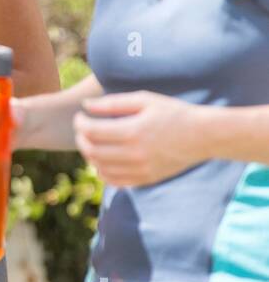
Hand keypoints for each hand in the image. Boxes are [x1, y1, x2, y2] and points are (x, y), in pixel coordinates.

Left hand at [73, 90, 203, 186]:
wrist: (202, 135)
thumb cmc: (173, 112)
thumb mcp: (145, 100)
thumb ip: (113, 103)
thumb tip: (86, 106)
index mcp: (132, 131)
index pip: (91, 131)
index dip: (79, 123)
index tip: (80, 116)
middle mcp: (134, 153)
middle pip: (92, 151)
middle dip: (81, 139)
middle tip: (82, 130)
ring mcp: (140, 169)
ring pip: (100, 168)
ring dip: (90, 155)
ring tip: (92, 143)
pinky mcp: (145, 179)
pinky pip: (114, 181)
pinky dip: (102, 171)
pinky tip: (104, 159)